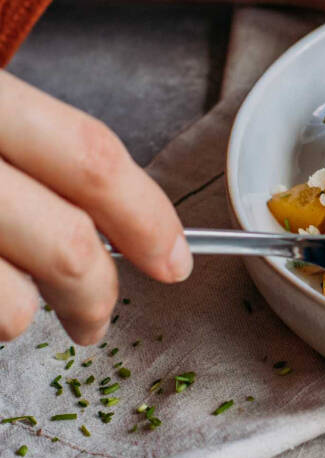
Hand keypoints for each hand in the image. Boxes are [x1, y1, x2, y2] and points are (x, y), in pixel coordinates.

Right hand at [0, 72, 191, 342]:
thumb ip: (26, 138)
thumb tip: (100, 212)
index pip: (95, 160)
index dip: (148, 218)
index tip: (174, 260)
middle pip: (67, 246)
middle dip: (96, 295)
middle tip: (95, 319)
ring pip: (11, 303)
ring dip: (20, 313)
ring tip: (11, 299)